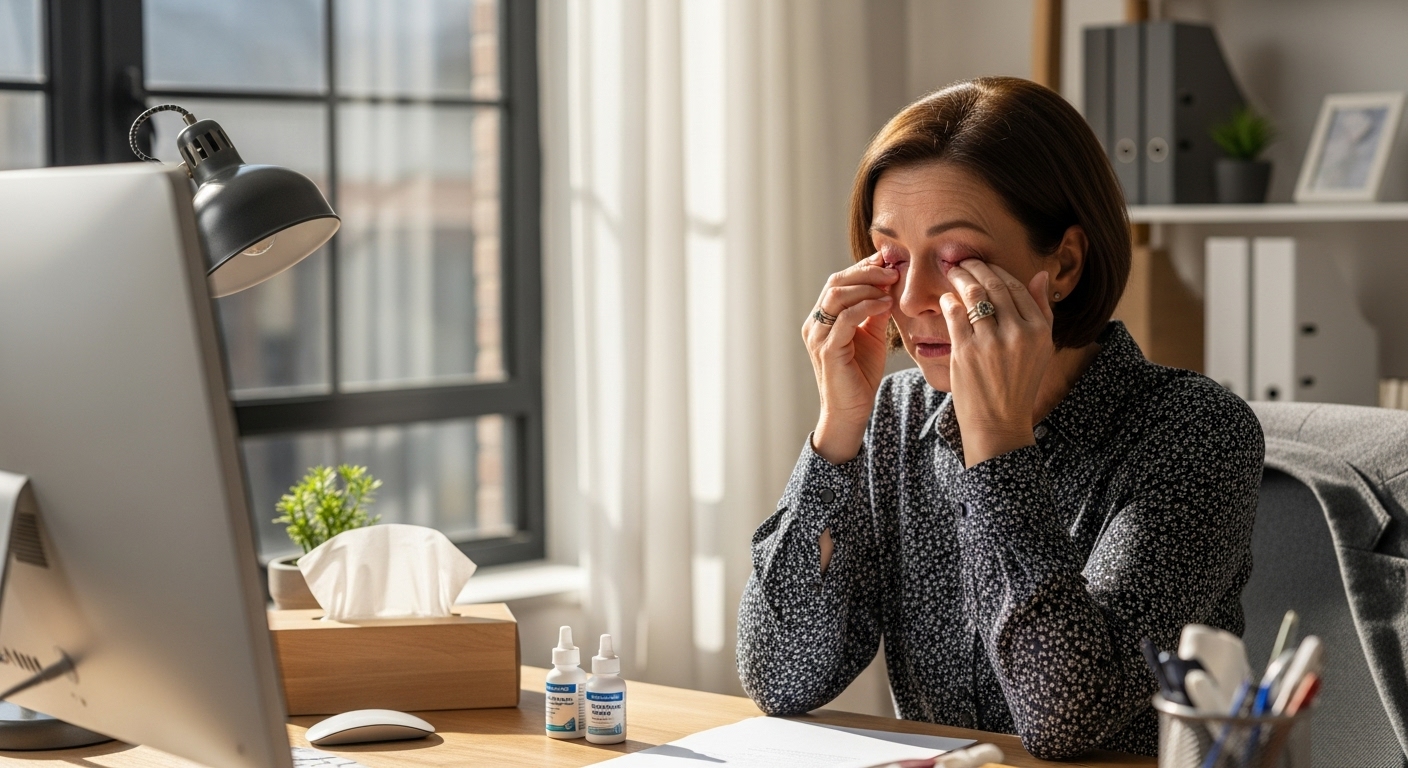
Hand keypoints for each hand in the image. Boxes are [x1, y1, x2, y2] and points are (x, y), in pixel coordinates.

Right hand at [804, 253, 896, 463]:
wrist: (851, 411)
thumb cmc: (860, 375)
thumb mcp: (871, 336)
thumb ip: (874, 311)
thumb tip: (887, 285)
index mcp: (822, 318)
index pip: (839, 282)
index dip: (863, 267)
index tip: (888, 261)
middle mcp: (814, 324)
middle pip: (836, 282)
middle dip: (866, 271)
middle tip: (893, 270)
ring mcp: (818, 336)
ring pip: (837, 295)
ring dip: (867, 286)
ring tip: (890, 285)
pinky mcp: (828, 350)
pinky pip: (846, 318)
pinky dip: (866, 306)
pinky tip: (885, 304)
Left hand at [940, 259, 1054, 466]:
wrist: (998, 423)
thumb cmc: (1018, 385)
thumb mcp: (1041, 349)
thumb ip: (1042, 311)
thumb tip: (1039, 275)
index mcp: (1039, 330)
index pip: (1017, 287)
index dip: (997, 271)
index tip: (984, 265)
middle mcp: (1018, 333)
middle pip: (994, 285)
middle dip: (975, 267)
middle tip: (962, 260)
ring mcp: (991, 342)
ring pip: (973, 294)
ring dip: (959, 277)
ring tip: (951, 272)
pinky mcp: (965, 350)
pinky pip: (954, 313)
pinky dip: (948, 301)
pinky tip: (946, 298)